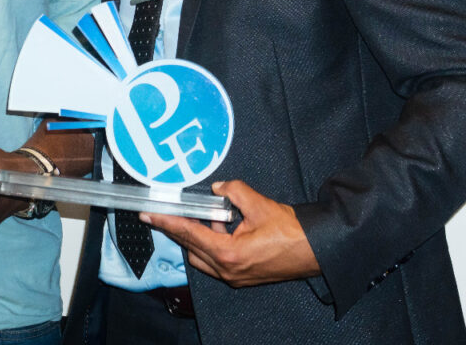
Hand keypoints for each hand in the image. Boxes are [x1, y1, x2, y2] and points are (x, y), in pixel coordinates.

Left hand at [141, 180, 319, 286]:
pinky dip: (213, 243)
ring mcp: (235, 277)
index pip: (188, 234)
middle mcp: (228, 270)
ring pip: (202, 256)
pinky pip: (216, 260)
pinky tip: (225, 226)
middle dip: (180, 229)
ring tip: (208, 216)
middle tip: (167, 212)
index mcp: (228, 254)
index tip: (148, 215)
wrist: (316, 250)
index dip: (166, 222)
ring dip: (199, 236)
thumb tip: (218, 188)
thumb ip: (234, 191)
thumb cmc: (291, 231)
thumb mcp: (259, 204)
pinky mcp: (242, 276)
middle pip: (191, 248)